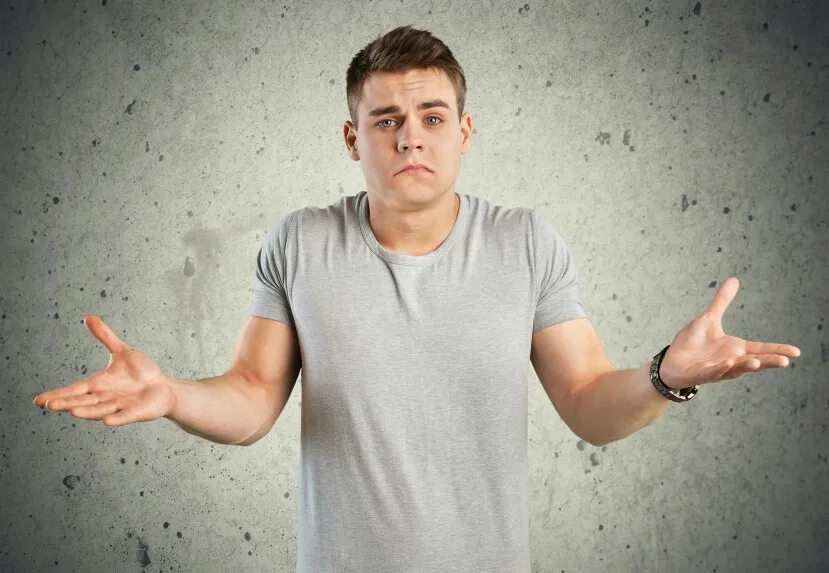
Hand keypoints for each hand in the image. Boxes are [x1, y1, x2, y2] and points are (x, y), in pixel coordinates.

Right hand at [32, 315, 176, 425]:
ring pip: (100, 410)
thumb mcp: (122, 351)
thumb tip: (88, 317)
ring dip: (87, 412)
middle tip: (50, 404)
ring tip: (72, 412)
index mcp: (99, 384)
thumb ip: (105, 337)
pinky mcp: (136, 413)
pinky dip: (116, 419)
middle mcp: (105, 397)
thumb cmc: (140, 372)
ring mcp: (120, 406)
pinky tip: (106, 421)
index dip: (58, 394)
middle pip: (83, 401)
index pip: (74, 390)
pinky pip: (124, 416)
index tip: (38, 400)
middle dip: (67, 403)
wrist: (162, 387)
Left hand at [658, 277, 800, 389]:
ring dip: (745, 366)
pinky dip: (720, 369)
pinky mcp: (699, 375)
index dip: (777, 350)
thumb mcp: (708, 319)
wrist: (670, 362)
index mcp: (735, 349)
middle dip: (768, 362)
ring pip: (734, 370)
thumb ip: (721, 302)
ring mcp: (716, 369)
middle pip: (753, 362)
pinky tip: (728, 363)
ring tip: (757, 362)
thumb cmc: (692, 344)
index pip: (760, 349)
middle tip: (785, 361)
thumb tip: (734, 279)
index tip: (796, 352)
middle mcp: (730, 361)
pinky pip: (712, 372)